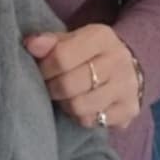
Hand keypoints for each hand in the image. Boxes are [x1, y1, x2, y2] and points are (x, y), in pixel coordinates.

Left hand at [23, 23, 140, 129]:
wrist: (129, 66)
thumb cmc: (91, 52)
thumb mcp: (73, 39)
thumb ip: (51, 42)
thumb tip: (30, 45)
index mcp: (102, 37)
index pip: (62, 57)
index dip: (44, 68)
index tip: (40, 70)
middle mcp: (118, 61)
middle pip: (69, 85)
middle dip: (52, 88)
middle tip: (49, 86)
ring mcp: (126, 87)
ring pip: (80, 107)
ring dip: (65, 104)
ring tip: (64, 96)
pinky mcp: (129, 110)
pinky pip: (92, 122)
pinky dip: (81, 116)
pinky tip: (82, 105)